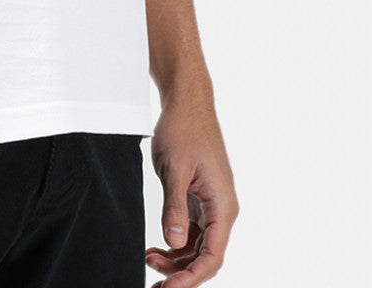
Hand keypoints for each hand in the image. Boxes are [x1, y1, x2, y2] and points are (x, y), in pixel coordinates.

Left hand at [145, 89, 237, 286]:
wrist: (187, 101)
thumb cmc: (183, 129)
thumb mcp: (174, 168)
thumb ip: (174, 207)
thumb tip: (175, 243)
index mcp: (222, 205)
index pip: (212, 257)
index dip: (190, 278)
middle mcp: (221, 209)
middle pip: (206, 257)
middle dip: (182, 274)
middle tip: (154, 284)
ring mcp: (211, 204)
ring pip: (198, 246)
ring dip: (176, 259)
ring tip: (148, 259)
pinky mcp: (200, 198)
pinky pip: (192, 231)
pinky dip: (176, 242)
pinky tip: (156, 247)